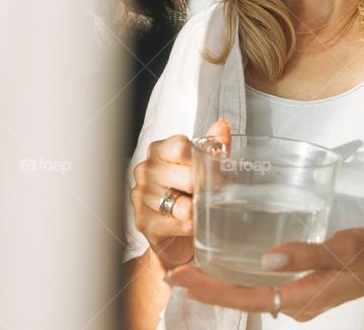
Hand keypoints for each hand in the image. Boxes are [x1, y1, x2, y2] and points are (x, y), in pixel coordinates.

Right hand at [130, 118, 230, 269]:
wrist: (176, 236)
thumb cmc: (188, 196)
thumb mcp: (203, 168)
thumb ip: (213, 146)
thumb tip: (222, 126)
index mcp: (159, 151)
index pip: (180, 147)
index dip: (202, 160)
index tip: (215, 171)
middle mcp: (146, 170)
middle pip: (186, 177)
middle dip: (207, 188)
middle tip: (219, 194)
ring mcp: (141, 197)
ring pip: (181, 204)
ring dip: (198, 210)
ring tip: (204, 210)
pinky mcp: (144, 222)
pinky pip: (176, 225)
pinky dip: (190, 227)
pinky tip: (193, 225)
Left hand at [165, 227, 363, 320]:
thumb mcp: (342, 249)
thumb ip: (306, 254)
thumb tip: (268, 260)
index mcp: (302, 297)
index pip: (248, 298)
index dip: (213, 290)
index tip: (183, 278)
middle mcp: (294, 304)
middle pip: (242, 299)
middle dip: (207, 289)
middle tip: (173, 274)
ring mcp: (296, 299)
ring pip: (250, 294)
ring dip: (220, 285)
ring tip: (191, 271)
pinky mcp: (299, 289)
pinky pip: (261, 288)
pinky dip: (238, 279)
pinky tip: (226, 267)